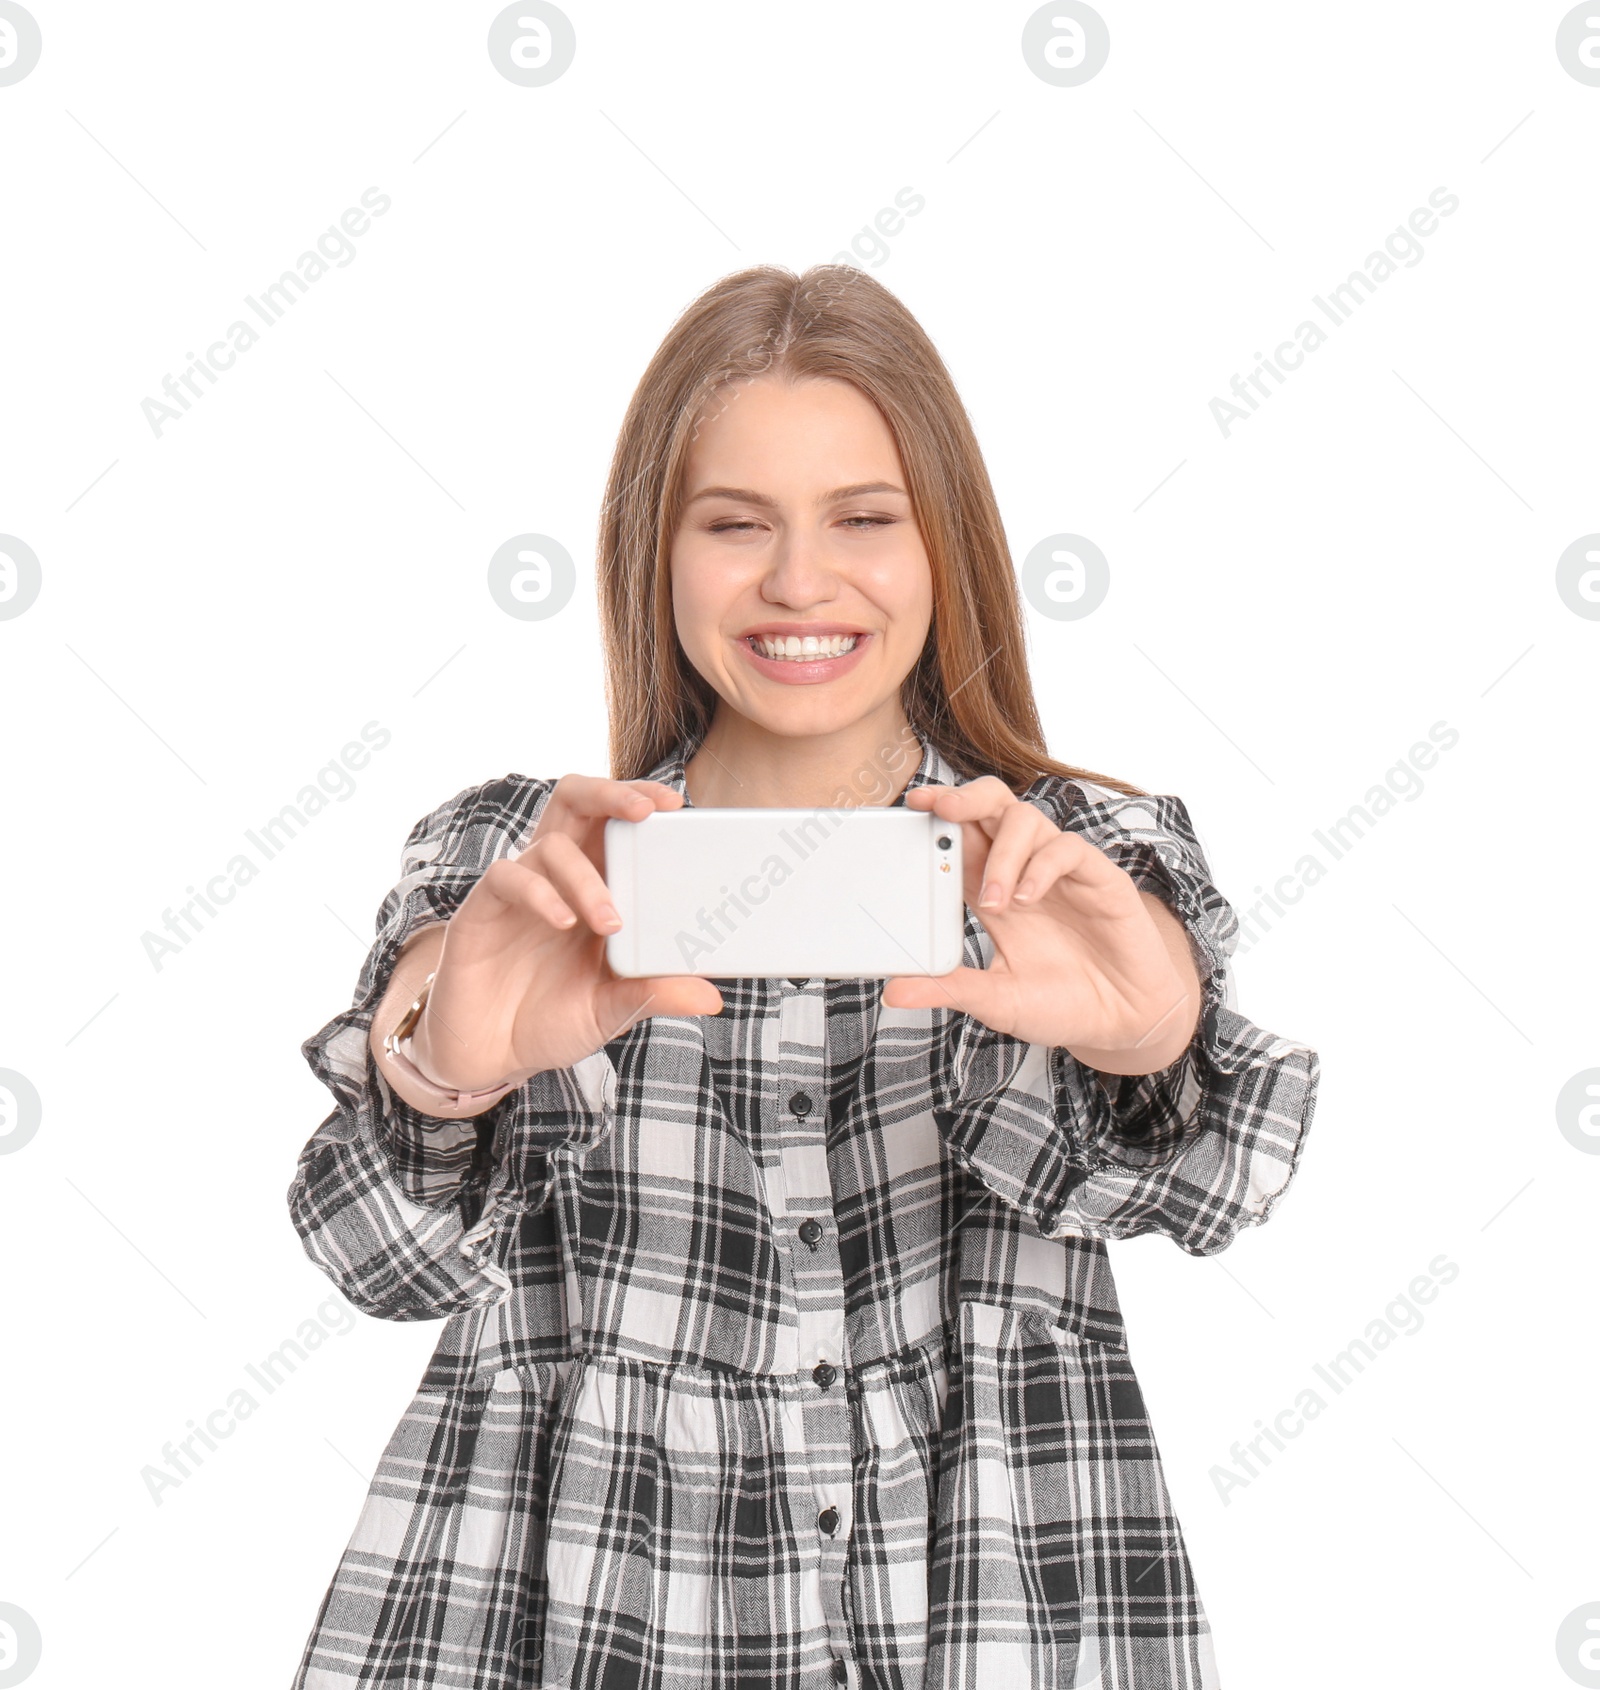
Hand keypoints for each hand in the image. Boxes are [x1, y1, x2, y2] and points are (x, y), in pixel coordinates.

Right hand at [405, 775, 724, 1090]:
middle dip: (611, 793)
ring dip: (587, 877)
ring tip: (610, 922)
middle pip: (576, 802)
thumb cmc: (551, 1020)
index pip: (612, 822)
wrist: (490, 1056)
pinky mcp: (482, 910)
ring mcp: (519, 892)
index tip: (676, 805)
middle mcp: (556, 879)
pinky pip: (507, 878)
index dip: (639, 800)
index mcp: (593, 888)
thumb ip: (653, 995)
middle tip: (646, 811)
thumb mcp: (612, 1010)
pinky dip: (540, 893)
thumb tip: (711, 998)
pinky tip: (563, 922)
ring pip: (551, 843)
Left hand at [882, 778, 1201, 1074]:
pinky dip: (1041, 867)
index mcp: (991, 891)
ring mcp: (1061, 871)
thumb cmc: (1061, 1004)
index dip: (936, 817)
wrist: (1124, 1022)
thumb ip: (950, 989)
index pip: (960, 837)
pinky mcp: (1099, 878)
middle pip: (992, 806)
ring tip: (995, 900)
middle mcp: (1023, 871)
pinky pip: (1068, 849)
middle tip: (940, 810)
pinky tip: (1027, 898)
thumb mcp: (996, 1000)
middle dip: (963, 798)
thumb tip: (892, 992)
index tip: (908, 810)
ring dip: (1003, 853)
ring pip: (1026, 820)